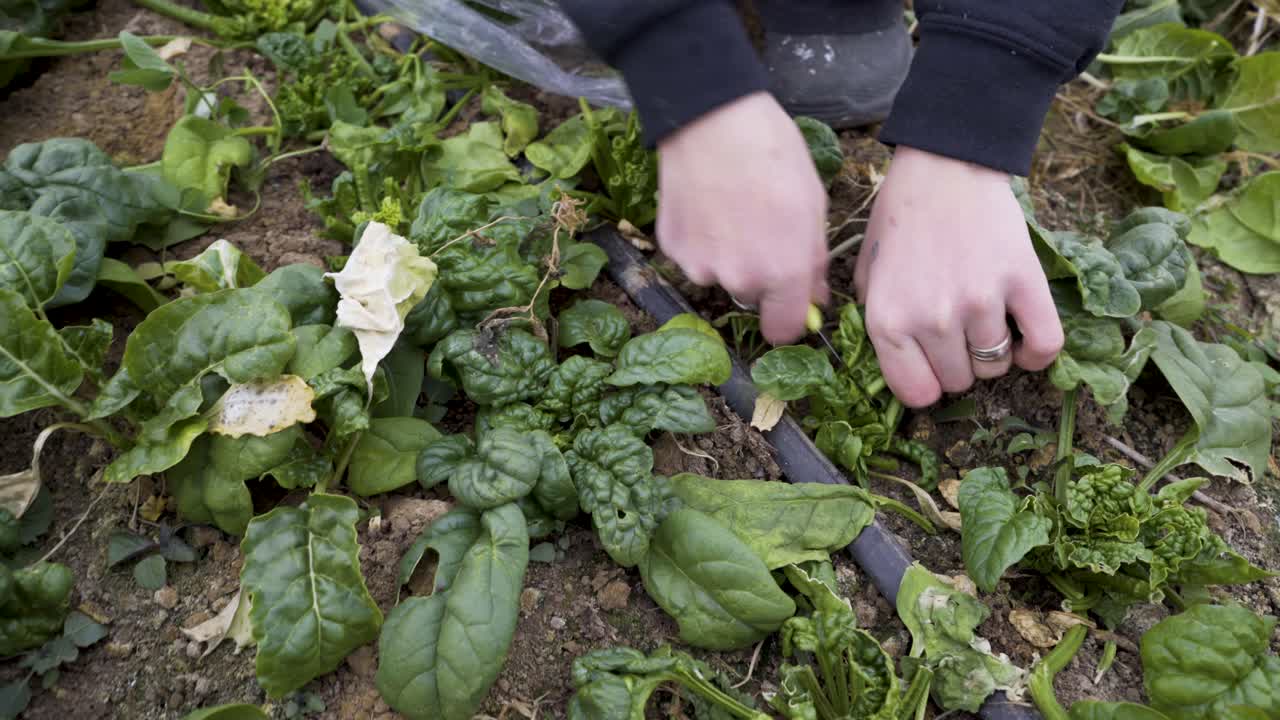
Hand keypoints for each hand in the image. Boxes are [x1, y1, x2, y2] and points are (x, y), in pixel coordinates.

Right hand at [656, 92, 828, 343]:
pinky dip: (700, 240)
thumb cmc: (772, 153)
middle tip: (759, 229)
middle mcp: (739, 279)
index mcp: (783, 272)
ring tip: (730, 210)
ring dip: (726, 256)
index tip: (788, 301)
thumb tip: (814, 296)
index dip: (789, 317)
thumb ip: (813, 259)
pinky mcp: (672, 247)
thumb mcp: (813, 204)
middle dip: (758, 274)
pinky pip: (692, 256)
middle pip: (751, 296)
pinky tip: (707, 204)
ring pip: (719, 275)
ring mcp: (700, 265)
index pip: (784, 330)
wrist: (713, 119)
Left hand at [855, 146, 1063, 407]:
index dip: (928, 383)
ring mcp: (979, 303)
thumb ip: (874, 321)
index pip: (917, 393)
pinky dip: (1037, 354)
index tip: (934, 368)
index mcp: (887, 320)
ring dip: (994, 352)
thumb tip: (896, 363)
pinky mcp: (1023, 282)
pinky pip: (1044, 345)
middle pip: (960, 381)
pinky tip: (1025, 343)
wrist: (944, 166)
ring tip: (987, 323)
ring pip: (996, 366)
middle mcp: (932, 319)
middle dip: (959, 363)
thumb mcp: (867, 273)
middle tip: (958, 333)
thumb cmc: (901, 218)